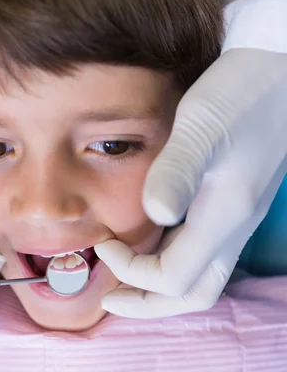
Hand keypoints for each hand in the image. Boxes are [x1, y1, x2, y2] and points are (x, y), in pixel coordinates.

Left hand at [95, 49, 286, 317]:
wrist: (279, 69)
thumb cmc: (239, 93)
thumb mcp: (201, 126)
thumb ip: (176, 172)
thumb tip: (154, 216)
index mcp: (224, 215)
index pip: (173, 279)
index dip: (132, 273)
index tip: (103, 243)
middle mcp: (234, 226)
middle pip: (193, 294)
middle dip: (148, 302)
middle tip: (109, 295)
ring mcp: (238, 217)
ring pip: (202, 277)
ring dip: (161, 285)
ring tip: (125, 274)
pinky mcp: (236, 202)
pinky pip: (204, 251)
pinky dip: (173, 259)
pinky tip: (152, 240)